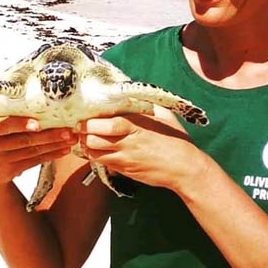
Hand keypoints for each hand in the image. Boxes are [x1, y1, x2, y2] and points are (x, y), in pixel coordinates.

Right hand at [0, 114, 76, 192]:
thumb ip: (7, 112)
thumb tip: (38, 95)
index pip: (4, 124)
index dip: (21, 124)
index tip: (37, 124)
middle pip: (24, 139)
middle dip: (49, 135)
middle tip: (68, 130)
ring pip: (32, 150)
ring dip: (54, 144)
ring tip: (70, 139)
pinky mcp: (9, 170)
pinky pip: (34, 161)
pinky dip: (51, 155)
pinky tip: (63, 150)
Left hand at [77, 110, 205, 192]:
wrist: (184, 169)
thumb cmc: (176, 140)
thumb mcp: (165, 116)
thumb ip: (147, 106)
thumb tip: (134, 95)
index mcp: (137, 127)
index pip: (107, 125)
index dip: (91, 122)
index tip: (86, 116)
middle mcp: (128, 144)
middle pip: (94, 140)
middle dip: (84, 134)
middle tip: (82, 128)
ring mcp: (125, 160)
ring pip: (95, 154)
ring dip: (87, 146)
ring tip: (88, 138)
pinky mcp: (125, 172)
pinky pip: (103, 163)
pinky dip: (96, 156)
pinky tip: (99, 150)